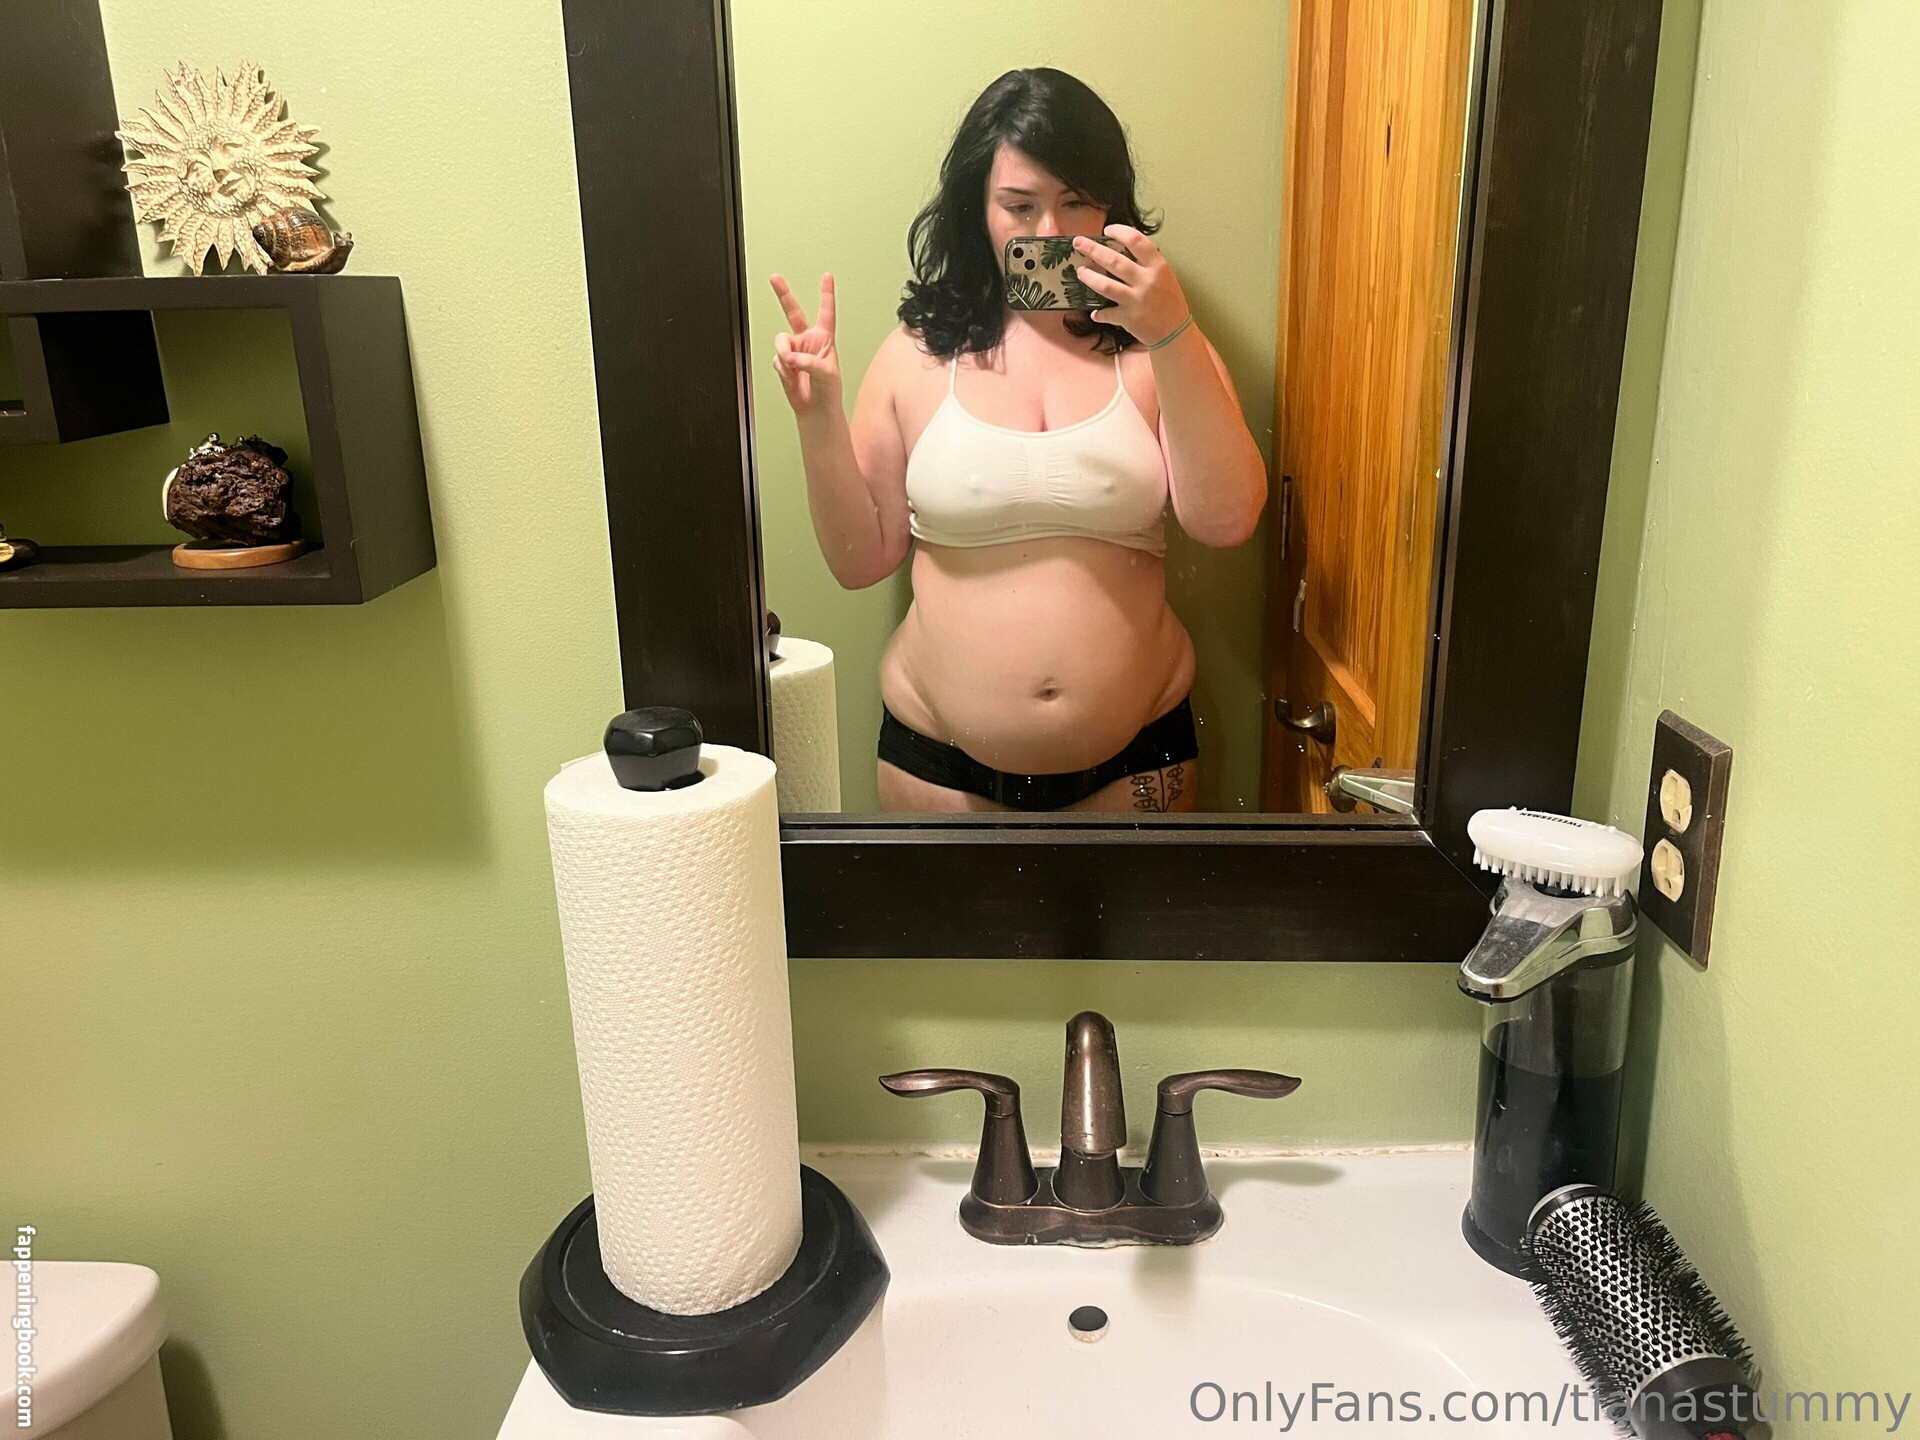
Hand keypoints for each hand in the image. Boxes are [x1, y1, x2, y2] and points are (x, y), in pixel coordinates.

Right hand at [768, 272, 841, 417]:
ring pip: (781, 341)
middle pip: (793, 312)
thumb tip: (790, 356)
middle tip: (774, 278)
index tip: (827, 276)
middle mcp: (808, 340)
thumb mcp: (826, 374)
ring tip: (794, 368)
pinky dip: (783, 370)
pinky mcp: (783, 362)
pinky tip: (792, 378)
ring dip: (785, 354)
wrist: (815, 410)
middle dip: (783, 294)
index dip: (826, 294)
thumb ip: (808, 361)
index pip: (826, 312)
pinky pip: (777, 359)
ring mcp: (794, 350)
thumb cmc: (828, 391)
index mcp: (824, 339)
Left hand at [1068, 225, 1190, 346]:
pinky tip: (1094, 313)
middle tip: (1078, 242)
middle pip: (1114, 260)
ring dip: (1089, 277)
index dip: (1119, 232)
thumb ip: (1147, 263)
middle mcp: (1146, 281)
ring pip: (1105, 285)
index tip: (1107, 230)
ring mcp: (1136, 300)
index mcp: (1158, 266)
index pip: (1136, 240)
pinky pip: (1107, 313)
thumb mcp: (1164, 276)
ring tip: (1080, 271)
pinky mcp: (1128, 318)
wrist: (1176, 332)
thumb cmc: (1170, 301)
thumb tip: (1120, 249)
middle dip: (1092, 249)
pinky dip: (1099, 313)